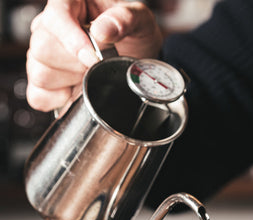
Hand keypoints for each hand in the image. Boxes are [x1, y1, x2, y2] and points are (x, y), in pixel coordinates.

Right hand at [26, 0, 162, 111]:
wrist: (136, 58)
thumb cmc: (133, 33)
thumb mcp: (139, 20)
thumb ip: (124, 19)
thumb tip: (101, 31)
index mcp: (69, 4)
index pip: (55, 17)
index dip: (71, 40)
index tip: (93, 58)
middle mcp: (51, 27)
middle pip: (42, 49)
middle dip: (74, 65)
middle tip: (97, 66)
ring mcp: (44, 55)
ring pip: (39, 73)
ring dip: (69, 82)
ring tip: (88, 76)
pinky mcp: (45, 82)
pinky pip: (37, 95)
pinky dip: (57, 100)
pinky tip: (75, 92)